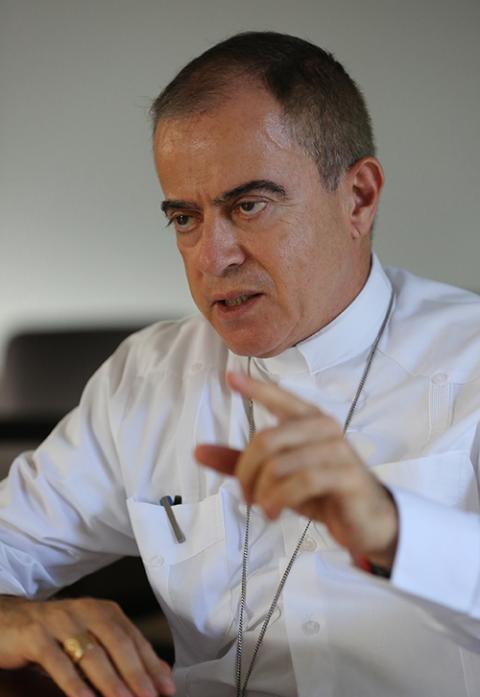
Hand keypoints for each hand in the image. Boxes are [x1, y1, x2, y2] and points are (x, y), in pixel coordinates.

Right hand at [0, 595, 174, 696]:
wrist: (8, 620)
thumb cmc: (53, 633)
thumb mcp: (91, 638)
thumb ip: (123, 652)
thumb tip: (160, 673)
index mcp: (103, 610)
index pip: (134, 638)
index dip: (151, 664)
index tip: (166, 688)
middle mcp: (85, 611)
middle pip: (118, 644)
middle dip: (137, 674)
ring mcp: (60, 622)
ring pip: (91, 654)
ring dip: (111, 681)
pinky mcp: (36, 636)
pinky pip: (58, 662)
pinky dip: (74, 683)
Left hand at [195, 371, 397, 569]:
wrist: (365, 521)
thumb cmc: (320, 491)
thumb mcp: (277, 476)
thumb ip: (240, 463)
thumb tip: (198, 451)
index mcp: (308, 420)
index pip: (279, 398)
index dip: (255, 387)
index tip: (230, 377)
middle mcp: (324, 428)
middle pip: (265, 440)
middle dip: (246, 473)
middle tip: (246, 496)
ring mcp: (338, 450)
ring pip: (279, 464)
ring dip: (262, 492)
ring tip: (264, 507)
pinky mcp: (346, 476)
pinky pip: (301, 483)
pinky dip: (278, 501)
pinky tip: (274, 512)